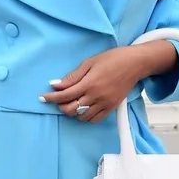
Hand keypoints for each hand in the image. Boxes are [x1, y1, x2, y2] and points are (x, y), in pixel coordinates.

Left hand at [39, 42, 177, 122]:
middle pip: (71, 109)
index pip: (65, 95)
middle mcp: (96, 96)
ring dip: (72, 112)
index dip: (51, 98)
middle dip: (60, 105)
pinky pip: (94, 119)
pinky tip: (83, 108)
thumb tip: (56, 84)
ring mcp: (104, 104)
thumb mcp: (90, 62)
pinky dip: (85, 117)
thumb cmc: (113, 59)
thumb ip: (73, 76)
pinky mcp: (111, 108)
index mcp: (89, 83)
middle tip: (57, 99)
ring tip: (70, 102)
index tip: (42, 98)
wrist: (135, 64)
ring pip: (82, 116)